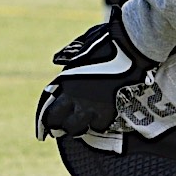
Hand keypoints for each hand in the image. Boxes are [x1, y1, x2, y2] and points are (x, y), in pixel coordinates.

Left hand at [34, 14, 156, 141]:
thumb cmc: (105, 45)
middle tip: (60, 128)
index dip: (45, 121)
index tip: (45, 126)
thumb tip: (57, 59)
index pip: (48, 112)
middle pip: (61, 124)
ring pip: (78, 129)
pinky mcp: (110, 110)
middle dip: (59, 127)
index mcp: (65, 84)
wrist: (130, 50)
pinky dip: (97, 125)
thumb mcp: (80, 51)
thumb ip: (68, 60)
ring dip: (76, 128)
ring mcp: (93, 107)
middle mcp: (76, 99)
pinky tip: (98, 120)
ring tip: (78, 126)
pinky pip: (99, 126)